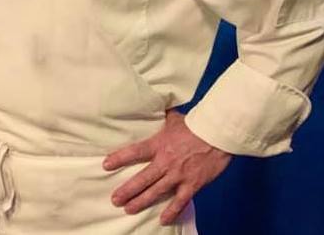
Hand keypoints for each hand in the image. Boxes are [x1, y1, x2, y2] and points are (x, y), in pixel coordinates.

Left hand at [103, 110, 230, 224]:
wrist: (217, 135)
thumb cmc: (194, 124)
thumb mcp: (173, 117)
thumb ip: (160, 115)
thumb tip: (151, 103)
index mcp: (159, 144)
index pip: (134, 152)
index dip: (119, 158)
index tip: (106, 165)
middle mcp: (165, 161)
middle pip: (142, 178)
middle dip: (127, 190)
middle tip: (114, 199)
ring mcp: (178, 175)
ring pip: (156, 192)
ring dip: (141, 202)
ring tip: (128, 209)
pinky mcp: (192, 185)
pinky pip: (180, 201)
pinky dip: (171, 212)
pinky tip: (162, 220)